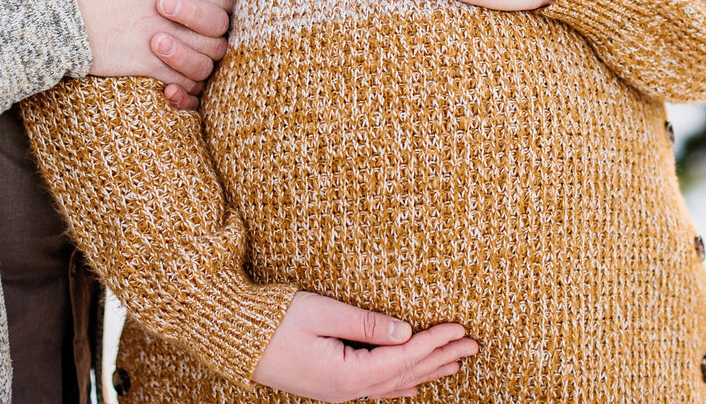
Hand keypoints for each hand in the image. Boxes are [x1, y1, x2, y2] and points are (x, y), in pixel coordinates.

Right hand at [54, 0, 231, 106]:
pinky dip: (192, 80)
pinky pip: (186, 78)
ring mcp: (161, 33)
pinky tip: (184, 74)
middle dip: (221, 10)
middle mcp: (171, 1)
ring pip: (211, 48)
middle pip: (221, 9)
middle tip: (208, 13)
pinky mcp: (146, 61)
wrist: (49, 12)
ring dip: (212, 47)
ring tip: (201, 45)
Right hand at [252, 292, 475, 400]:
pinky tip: (413, 383)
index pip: (402, 358)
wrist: (232, 337)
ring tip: (456, 364)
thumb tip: (404, 331)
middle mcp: (346, 391)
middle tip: (473, 345)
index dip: (434, 342)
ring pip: (393, 383)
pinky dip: (401, 381)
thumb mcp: (321, 313)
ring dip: (426, 371)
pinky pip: (376, 387)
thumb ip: (365, 323)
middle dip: (440, 358)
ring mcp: (337, 392)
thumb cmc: (273, 320)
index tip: (460, 329)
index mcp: (346, 375)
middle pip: (404, 374)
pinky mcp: (330, 385)